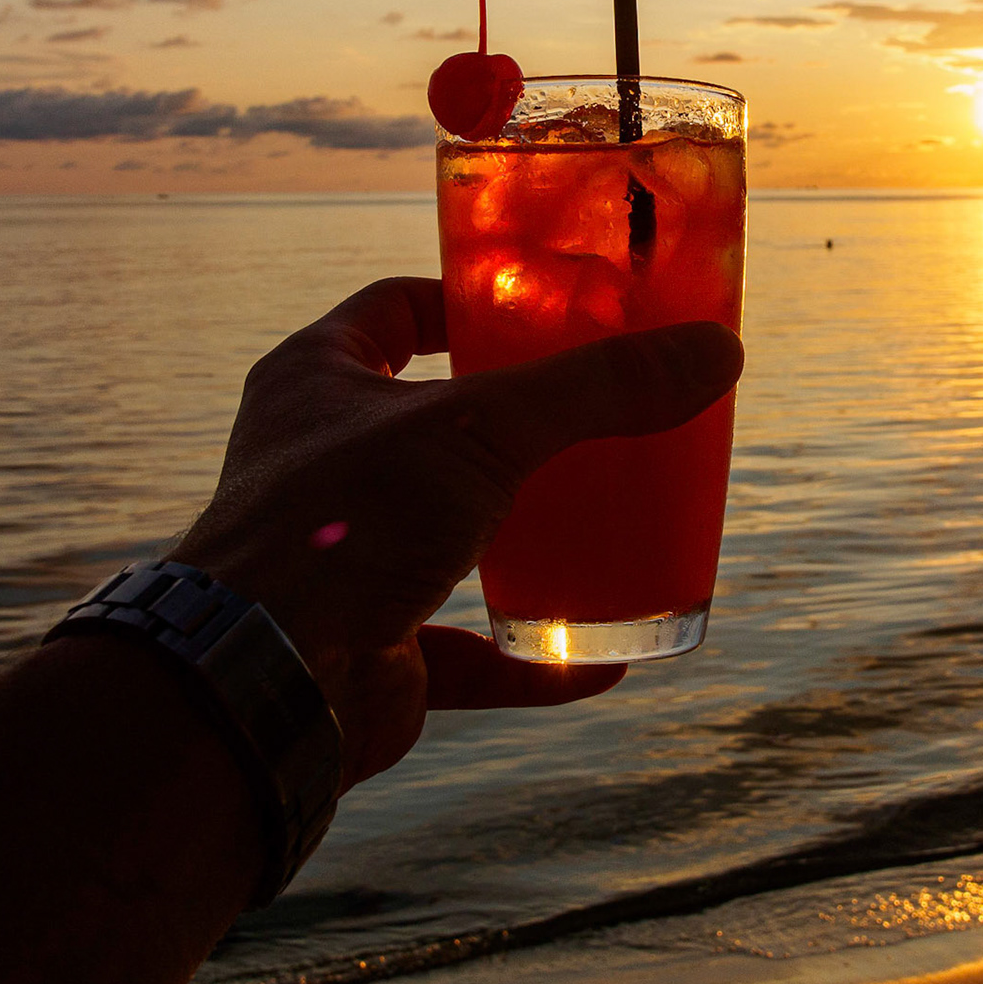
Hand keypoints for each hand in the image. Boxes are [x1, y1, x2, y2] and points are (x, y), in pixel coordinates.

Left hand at [174, 277, 742, 790]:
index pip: (391, 311)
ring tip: (605, 523)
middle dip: (509, 426)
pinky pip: (462, 652)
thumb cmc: (347, 520)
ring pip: (444, 536)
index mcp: (317, 383)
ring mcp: (342, 560)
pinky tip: (600, 662)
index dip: (462, 300)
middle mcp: (320, 465)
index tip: (539, 308)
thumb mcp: (484, 430)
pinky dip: (529, 658)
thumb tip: (718, 352)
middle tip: (598, 416)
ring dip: (518, 537)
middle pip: (428, 424)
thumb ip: (598, 388)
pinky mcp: (371, 648)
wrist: (264, 682)